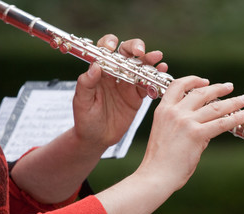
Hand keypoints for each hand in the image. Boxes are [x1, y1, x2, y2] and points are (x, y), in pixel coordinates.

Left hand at [72, 34, 167, 148]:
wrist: (96, 139)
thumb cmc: (85, 120)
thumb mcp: (81, 103)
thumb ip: (86, 84)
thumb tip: (95, 66)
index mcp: (99, 72)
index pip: (104, 51)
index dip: (109, 44)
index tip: (113, 46)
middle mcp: (114, 74)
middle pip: (126, 53)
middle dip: (134, 47)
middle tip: (140, 51)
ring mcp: (127, 84)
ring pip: (139, 66)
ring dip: (149, 60)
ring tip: (157, 57)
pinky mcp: (137, 96)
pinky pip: (148, 84)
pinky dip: (156, 77)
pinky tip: (162, 71)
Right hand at [137, 76, 243, 190]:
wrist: (155, 175)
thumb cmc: (159, 161)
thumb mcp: (166, 134)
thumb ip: (185, 126)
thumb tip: (205, 125)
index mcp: (163, 110)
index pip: (178, 86)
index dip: (193, 80)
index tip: (205, 81)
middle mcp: (174, 112)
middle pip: (200, 93)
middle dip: (218, 88)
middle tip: (229, 87)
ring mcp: (186, 122)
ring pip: (215, 107)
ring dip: (232, 102)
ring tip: (243, 99)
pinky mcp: (197, 134)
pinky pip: (222, 123)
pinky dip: (236, 118)